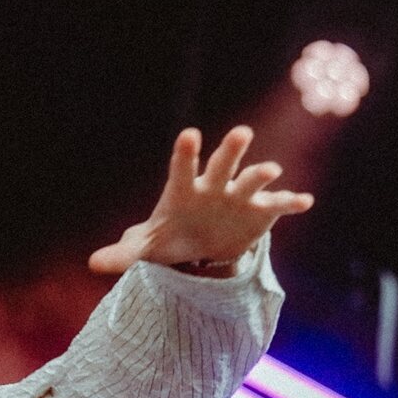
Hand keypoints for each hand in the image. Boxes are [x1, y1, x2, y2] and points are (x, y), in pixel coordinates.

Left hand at [88, 126, 312, 276]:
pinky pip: (278, 205)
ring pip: (252, 179)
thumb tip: (93, 264)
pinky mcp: (260, 212)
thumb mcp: (148, 248)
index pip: (183, 167)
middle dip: (231, 150)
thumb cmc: (171, 237)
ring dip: (262, 174)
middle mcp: (215, 185)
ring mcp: (239, 196)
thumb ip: (124, 253)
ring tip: (271, 171)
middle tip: (241, 133)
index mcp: (185, 189)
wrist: (203, 243)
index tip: (190, 135)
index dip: (186, 153)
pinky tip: (304, 202)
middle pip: (223, 163)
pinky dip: (291, 202)